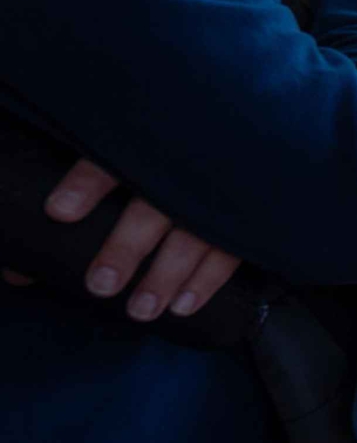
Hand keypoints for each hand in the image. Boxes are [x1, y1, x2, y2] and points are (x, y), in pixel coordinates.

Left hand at [1, 159, 240, 320]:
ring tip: (140, 309)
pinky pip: (231, 250)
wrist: (240, 133)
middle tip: (100, 284)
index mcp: (150, 139)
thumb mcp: (120, 159)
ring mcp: (220, 189)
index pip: (114, 156)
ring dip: (166, 275)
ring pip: (194, 234)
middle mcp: (186, 163)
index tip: (59, 212)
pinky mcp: (247, 213)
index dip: (87, 183)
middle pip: (154, 205)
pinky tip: (183, 305)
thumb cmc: (162, 153)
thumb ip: (75, 203)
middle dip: (127, 247)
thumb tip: (16, 271)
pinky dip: (207, 280)